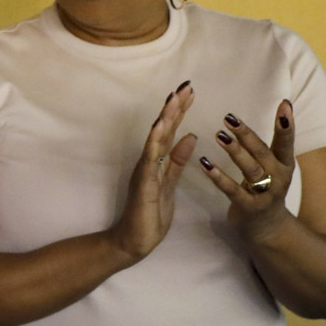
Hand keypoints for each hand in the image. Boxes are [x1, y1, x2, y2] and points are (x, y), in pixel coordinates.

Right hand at [106, 82, 198, 263]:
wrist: (134, 240)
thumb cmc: (151, 215)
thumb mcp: (170, 183)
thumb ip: (178, 160)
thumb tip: (191, 136)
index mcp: (158, 161)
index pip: (171, 131)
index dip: (180, 111)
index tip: (190, 92)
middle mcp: (149, 161)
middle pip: (163, 129)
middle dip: (174, 107)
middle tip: (185, 85)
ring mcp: (145, 170)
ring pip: (156, 139)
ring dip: (165, 118)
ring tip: (174, 98)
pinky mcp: (144, 182)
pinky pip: (150, 158)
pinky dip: (155, 141)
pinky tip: (160, 126)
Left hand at [199, 101, 296, 241]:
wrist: (267, 228)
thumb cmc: (266, 189)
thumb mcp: (274, 167)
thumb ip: (269, 146)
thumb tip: (273, 114)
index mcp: (285, 164)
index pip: (286, 141)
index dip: (286, 125)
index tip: (284, 104)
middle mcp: (279, 178)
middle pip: (263, 153)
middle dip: (247, 135)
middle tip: (230, 118)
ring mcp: (264, 194)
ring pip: (250, 170)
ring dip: (235, 152)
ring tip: (219, 135)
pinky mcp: (248, 207)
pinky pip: (231, 190)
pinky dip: (218, 177)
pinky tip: (204, 163)